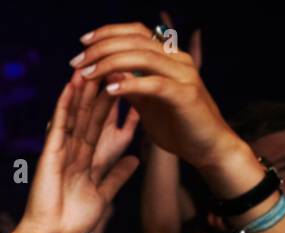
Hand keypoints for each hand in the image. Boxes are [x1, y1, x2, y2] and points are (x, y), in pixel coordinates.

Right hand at [17, 76, 139, 232]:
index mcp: (86, 160)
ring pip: (75, 114)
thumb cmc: (72, 222)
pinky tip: (70, 86)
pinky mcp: (50, 153)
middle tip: (110, 62)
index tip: (125, 83)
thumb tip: (135, 160)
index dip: (113, 105)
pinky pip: (59, 125)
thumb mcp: (104, 196)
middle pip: (90, 114)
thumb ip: (117, 177)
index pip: (102, 126)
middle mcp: (74, 151)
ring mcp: (61, 150)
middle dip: (100, 89)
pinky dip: (64, 106)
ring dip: (82, 89)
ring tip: (91, 64)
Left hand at [76, 22, 236, 170]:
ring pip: (143, 58)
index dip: (108, 33)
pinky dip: (131, 84)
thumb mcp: (147, 103)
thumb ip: (131, 85)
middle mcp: (177, 60)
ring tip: (87, 74)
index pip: (136, 33)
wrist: (208, 148)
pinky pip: (154, 84)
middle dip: (102, 48)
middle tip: (76, 61)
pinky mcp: (185, 95)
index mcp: (168, 58)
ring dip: (111, 63)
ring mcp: (183, 75)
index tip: (83, 42)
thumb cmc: (178, 126)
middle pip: (136, 41)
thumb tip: (107, 71)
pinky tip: (110, 90)